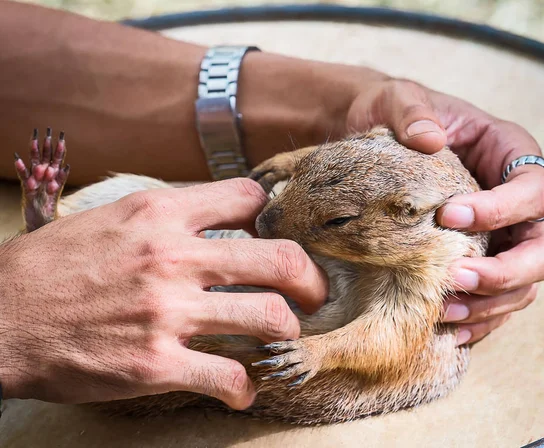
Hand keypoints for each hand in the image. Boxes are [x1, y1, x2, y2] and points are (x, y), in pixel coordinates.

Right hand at [0, 178, 327, 407]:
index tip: (271, 235)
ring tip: (281, 338)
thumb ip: (168, 217)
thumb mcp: (113, 218)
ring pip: (269, 317)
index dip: (269, 215)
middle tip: (314, 293)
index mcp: (162, 214)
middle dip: (310, 279)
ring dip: (287, 331)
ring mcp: (168, 312)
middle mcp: (172, 257)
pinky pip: (229, 376)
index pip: (247, 198)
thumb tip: (215, 218)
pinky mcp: (157, 363)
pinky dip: (245, 387)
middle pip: (279, 258)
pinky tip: (242, 389)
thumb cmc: (53, 265)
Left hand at [346, 79, 543, 343]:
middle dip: (506, 272)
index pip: (533, 191)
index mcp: (509, 156)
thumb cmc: (391, 114)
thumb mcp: (398, 100)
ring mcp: (498, 238)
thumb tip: (430, 139)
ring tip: (444, 311)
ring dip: (490, 305)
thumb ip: (412, 111)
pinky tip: (447, 327)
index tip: (449, 216)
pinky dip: (478, 320)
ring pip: (523, 285)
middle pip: (542, 250)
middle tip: (457, 276)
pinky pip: (493, 301)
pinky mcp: (476, 261)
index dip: (501, 210)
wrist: (369, 136)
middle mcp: (513, 203)